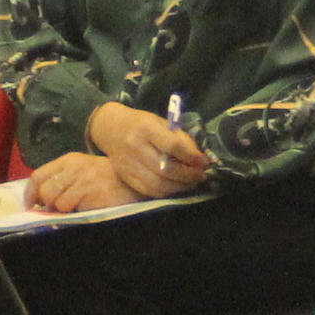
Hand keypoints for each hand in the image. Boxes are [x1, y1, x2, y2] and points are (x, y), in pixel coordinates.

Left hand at [27, 150, 140, 213]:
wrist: (136, 183)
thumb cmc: (108, 180)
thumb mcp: (83, 172)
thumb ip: (63, 181)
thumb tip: (40, 200)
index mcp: (69, 160)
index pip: (38, 175)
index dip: (30, 193)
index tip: (29, 206)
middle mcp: (74, 167)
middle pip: (44, 190)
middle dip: (46, 204)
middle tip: (55, 211)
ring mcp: (83, 179)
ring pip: (55, 200)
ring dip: (62, 210)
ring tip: (76, 209)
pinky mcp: (91, 192)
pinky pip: (70, 207)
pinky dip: (74, 212)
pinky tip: (86, 209)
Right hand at [90, 103, 213, 198]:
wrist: (110, 128)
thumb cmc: (141, 123)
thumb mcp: (161, 122)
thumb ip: (180, 139)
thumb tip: (199, 159)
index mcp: (145, 128)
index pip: (172, 146)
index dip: (191, 157)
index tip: (204, 162)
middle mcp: (135, 147)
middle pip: (165, 169)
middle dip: (188, 176)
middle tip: (201, 176)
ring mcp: (128, 164)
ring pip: (158, 184)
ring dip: (179, 187)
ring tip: (191, 183)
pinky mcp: (125, 176)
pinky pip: (148, 190)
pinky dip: (166, 192)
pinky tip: (175, 187)